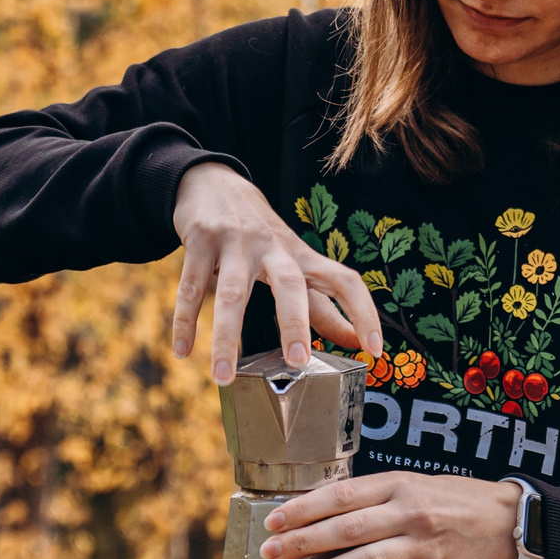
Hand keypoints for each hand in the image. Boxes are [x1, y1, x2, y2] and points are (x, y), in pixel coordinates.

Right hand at [171, 162, 383, 384]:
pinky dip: (186, 320)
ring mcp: (236, 243)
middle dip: (294, 322)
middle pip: (289, 284)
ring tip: (222, 376)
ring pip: (233, 293)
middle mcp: (273, 247)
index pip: (344, 281)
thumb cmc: (260, 235)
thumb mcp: (293, 263)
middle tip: (297, 361)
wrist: (213, 182)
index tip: (375, 350)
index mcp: (301, 256)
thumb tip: (354, 342)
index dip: (363, 313)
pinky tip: (183, 351)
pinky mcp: (201, 241)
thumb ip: (322, 304)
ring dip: (226, 337)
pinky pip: (191, 286)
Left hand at [259, 470, 521, 558]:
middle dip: (304, 542)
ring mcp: (420, 547)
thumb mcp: (407, 483)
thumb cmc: (442, 498)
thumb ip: (367, 497)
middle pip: (348, 529)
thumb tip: (313, 514)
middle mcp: (409, 513)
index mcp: (399, 484)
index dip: (305, 508)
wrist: (497, 521)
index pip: (343, 494)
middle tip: (271, 551)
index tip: (274, 520)